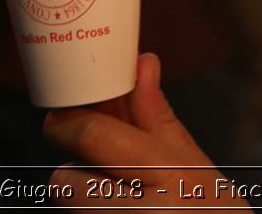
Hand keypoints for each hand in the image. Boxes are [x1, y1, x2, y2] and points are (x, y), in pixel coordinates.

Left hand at [45, 53, 246, 209]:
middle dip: (76, 174)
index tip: (66, 117)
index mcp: (166, 175)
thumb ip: (158, 118)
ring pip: (69, 207)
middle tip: (106, 177)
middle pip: (64, 180)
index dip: (67, 121)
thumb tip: (142, 62)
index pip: (90, 135)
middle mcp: (137, 212)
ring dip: (84, 202)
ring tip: (123, 204)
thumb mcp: (197, 166)